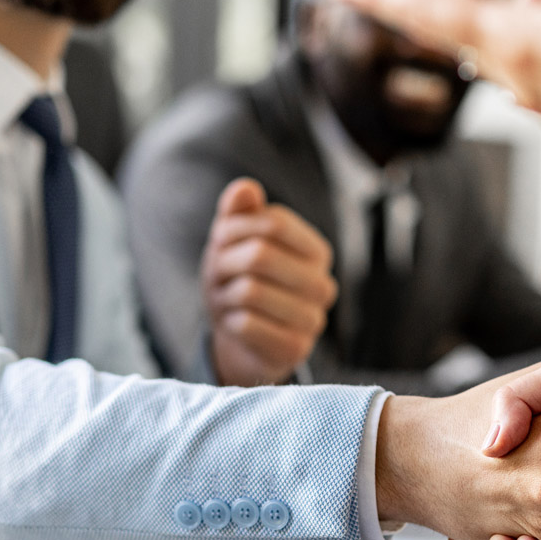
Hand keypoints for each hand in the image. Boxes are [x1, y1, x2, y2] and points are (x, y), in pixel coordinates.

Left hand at [201, 178, 337, 385]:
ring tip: (227, 299)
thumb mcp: (234, 241)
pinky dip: (229, 321)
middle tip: (217, 274)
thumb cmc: (240, 279)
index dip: (235, 228)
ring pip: (250, 291)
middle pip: (261, 254)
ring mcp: (313, 320)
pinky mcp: (295, 350)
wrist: (242, 340)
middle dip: (225, 262)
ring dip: (224, 294)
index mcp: (317, 252)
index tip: (222, 241)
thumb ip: (241, 211)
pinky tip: (234, 324)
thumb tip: (246, 189)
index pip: (274, 223)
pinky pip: (246, 324)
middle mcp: (323, 285)